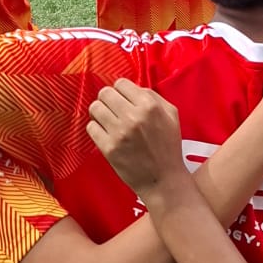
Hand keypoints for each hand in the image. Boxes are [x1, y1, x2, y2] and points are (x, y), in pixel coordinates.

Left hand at [86, 81, 184, 195]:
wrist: (163, 179)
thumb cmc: (168, 146)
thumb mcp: (171, 115)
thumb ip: (153, 97)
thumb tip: (132, 88)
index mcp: (149, 106)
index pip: (121, 83)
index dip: (121, 90)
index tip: (122, 99)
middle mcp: (133, 116)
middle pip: (105, 93)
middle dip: (108, 99)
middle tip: (112, 109)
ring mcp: (119, 133)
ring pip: (95, 108)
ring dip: (100, 113)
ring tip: (107, 120)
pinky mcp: (108, 148)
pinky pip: (91, 127)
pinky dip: (96, 128)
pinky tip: (106, 134)